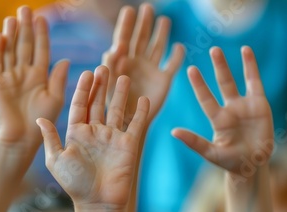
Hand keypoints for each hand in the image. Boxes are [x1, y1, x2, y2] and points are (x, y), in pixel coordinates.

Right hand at [0, 6, 68, 155]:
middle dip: (25, 28)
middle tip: (25, 9)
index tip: (43, 18)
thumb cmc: (40, 121)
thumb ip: (58, 79)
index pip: (40, 50)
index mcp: (40, 76)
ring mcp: (9, 77)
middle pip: (24, 45)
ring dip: (11, 35)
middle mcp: (24, 73)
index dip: (41, 34)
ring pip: (10, 51)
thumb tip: (65, 60)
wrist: (20, 138)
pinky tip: (0, 37)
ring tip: (13, 18)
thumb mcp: (55, 99)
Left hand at [36, 66, 148, 205]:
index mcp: (76, 133)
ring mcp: (112, 138)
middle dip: (101, 86)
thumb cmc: (75, 184)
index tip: (87, 73)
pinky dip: (140, 112)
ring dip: (119, 94)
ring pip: (117, 110)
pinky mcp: (128, 145)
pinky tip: (143, 99)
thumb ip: (51, 138)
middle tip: (104, 67)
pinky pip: (136, 125)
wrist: (98, 203)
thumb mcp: (57, 159)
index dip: (83, 89)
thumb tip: (39, 119)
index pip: (79, 105)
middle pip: (98, 103)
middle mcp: (95, 132)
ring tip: (123, 77)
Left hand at [103, 3, 183, 126]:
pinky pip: (172, 65)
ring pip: (157, 47)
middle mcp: (137, 63)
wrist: (127, 125)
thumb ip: (109, 66)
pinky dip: (177, 56)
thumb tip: (114, 47)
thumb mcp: (107, 85)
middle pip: (141, 38)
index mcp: (121, 62)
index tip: (128, 10)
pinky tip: (180, 46)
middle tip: (147, 7)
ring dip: (161, 34)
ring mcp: (151, 70)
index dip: (126, 25)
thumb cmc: (112, 108)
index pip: (123, 39)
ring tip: (164, 20)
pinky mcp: (164, 80)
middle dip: (144, 24)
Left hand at [172, 47, 273, 174]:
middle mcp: (229, 109)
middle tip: (212, 49)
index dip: (200, 84)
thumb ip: (194, 142)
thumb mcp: (211, 153)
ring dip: (228, 65)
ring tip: (220, 49)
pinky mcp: (259, 104)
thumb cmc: (230, 161)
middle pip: (222, 83)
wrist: (253, 166)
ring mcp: (244, 105)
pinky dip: (251, 66)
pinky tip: (247, 51)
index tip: (191, 69)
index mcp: (217, 119)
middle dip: (218, 67)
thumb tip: (173, 132)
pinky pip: (255, 82)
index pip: (206, 98)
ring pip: (234, 81)